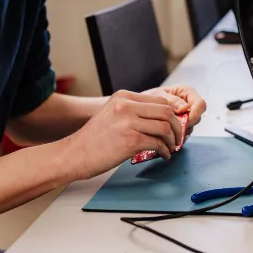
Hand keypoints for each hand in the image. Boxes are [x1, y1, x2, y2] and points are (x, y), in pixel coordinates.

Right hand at [65, 90, 183, 179]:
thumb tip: (160, 117)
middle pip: (166, 111)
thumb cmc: (94, 139)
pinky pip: (157, 144)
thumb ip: (133, 111)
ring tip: (170, 148)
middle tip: (178, 138)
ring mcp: (128, 123)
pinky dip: (165, 151)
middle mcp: (126, 106)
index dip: (173, 113)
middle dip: (177, 126)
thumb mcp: (112, 113)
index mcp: (123, 96)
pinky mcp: (130, 141)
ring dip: (172, 140)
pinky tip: (163, 155)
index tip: (175, 125)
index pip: (160, 100)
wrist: (74, 154)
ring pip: (164, 128)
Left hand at [145, 84, 205, 136]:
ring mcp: (185, 116)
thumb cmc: (148, 97)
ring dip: (179, 132)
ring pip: (190, 128)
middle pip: (197, 118)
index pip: (201, 104)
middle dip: (186, 125)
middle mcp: (189, 104)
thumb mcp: (158, 96)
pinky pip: (182, 135)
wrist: (138, 106)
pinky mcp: (180, 127)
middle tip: (171, 128)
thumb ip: (171, 100)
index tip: (184, 122)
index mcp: (187, 93)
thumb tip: (186, 108)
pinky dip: (174, 137)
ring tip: (165, 131)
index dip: (194, 115)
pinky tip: (165, 136)